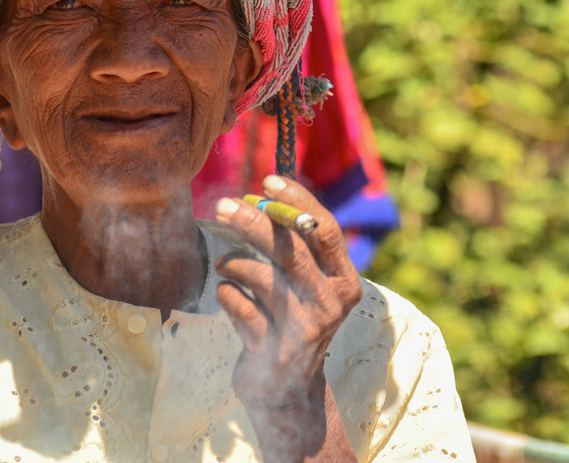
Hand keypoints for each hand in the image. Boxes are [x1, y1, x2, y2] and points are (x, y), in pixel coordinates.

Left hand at [214, 175, 361, 461]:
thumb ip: (294, 245)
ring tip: (224, 264)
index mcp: (345, 282)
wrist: (288, 389)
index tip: (268, 180)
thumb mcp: (306, 284)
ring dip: (233, 263)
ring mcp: (303, 330)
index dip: (297, 203)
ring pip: (261, 276)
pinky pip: (239, 305)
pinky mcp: (273, 349)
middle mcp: (331, 305)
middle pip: (290, 250)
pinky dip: (226, 294)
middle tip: (223, 206)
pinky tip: (228, 296)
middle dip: (253, 223)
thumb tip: (259, 197)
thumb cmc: (294, 318)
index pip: (325, 231)